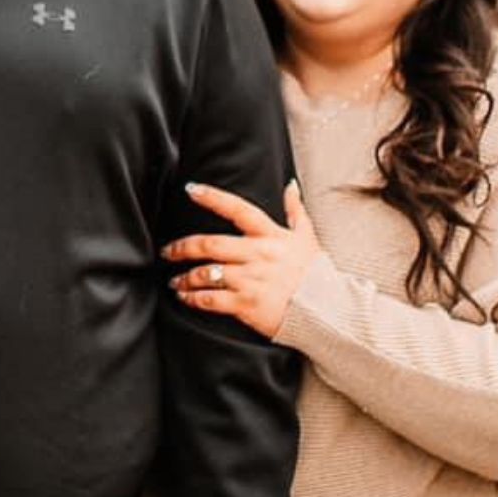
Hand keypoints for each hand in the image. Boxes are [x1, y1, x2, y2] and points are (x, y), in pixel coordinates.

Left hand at [164, 180, 320, 337]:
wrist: (329, 311)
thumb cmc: (316, 274)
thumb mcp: (308, 238)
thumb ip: (296, 211)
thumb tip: (290, 185)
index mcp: (270, 236)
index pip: (237, 209)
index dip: (212, 197)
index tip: (190, 189)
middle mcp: (257, 255)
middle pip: (210, 244)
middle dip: (183, 247)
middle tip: (168, 251)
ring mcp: (251, 280)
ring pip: (206, 273)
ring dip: (185, 277)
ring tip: (175, 280)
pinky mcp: (247, 305)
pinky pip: (211, 299)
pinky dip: (194, 299)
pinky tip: (186, 298)